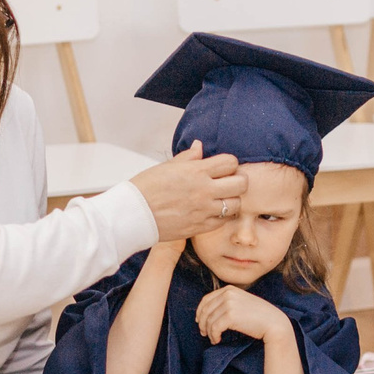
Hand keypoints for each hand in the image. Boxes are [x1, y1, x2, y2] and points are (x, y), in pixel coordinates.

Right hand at [129, 143, 246, 241]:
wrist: (132, 215)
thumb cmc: (145, 188)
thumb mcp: (166, 166)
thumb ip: (188, 157)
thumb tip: (199, 146)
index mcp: (196, 171)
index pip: (230, 162)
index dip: (229, 164)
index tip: (223, 168)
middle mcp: (204, 190)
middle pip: (241, 184)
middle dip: (238, 181)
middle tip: (229, 183)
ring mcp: (204, 210)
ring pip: (236, 204)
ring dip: (231, 201)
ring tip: (220, 199)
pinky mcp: (200, 227)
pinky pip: (223, 221)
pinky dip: (221, 216)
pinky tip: (211, 212)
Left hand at [196, 284, 289, 345]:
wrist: (273, 322)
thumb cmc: (259, 316)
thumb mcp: (242, 302)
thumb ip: (227, 302)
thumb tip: (208, 313)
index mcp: (229, 289)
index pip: (206, 299)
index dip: (200, 312)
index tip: (200, 321)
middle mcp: (228, 294)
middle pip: (205, 310)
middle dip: (202, 323)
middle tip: (204, 333)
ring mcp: (229, 304)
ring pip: (208, 320)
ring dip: (209, 332)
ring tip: (213, 338)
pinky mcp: (230, 316)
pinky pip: (214, 328)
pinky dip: (213, 336)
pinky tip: (217, 340)